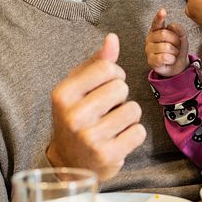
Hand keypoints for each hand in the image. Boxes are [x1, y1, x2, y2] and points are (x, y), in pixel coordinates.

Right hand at [46, 33, 145, 180]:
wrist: (70, 163)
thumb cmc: (77, 117)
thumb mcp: (79, 88)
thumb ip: (97, 63)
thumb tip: (112, 38)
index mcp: (62, 94)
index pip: (107, 68)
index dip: (113, 75)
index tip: (104, 87)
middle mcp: (73, 116)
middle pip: (121, 87)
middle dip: (120, 96)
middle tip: (105, 110)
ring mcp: (90, 138)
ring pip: (133, 109)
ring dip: (127, 116)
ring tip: (111, 125)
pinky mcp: (107, 156)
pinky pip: (139, 131)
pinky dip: (133, 134)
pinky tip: (116, 140)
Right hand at [144, 8, 188, 76]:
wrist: (177, 65)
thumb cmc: (177, 49)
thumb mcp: (182, 37)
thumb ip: (179, 30)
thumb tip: (172, 26)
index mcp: (157, 30)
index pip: (157, 22)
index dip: (159, 17)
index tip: (162, 11)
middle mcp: (150, 38)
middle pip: (164, 34)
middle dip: (175, 40)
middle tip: (177, 46)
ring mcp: (149, 49)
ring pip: (166, 47)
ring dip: (175, 52)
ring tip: (173, 54)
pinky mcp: (150, 60)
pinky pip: (164, 57)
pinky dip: (171, 59)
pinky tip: (170, 60)